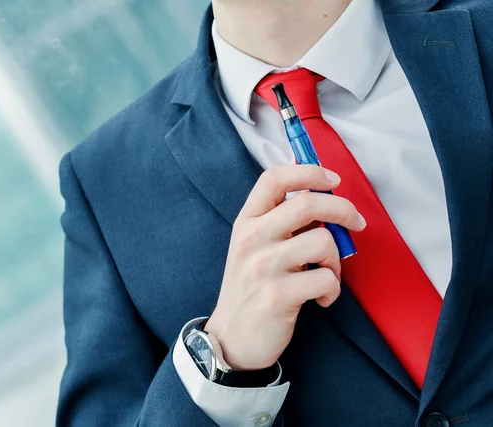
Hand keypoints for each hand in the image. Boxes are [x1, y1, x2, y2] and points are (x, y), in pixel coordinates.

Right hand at [204, 165, 365, 370]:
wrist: (232, 336)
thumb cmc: (251, 286)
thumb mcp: (253, 247)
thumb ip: (280, 222)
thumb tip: (324, 202)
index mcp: (246, 221)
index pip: (274, 179)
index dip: (309, 172)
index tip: (332, 180)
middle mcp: (251, 239)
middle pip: (307, 203)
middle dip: (342, 209)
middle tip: (356, 222)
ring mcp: (263, 267)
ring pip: (322, 241)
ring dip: (336, 259)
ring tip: (327, 273)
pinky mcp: (278, 295)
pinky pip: (326, 279)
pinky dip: (333, 289)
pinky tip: (322, 298)